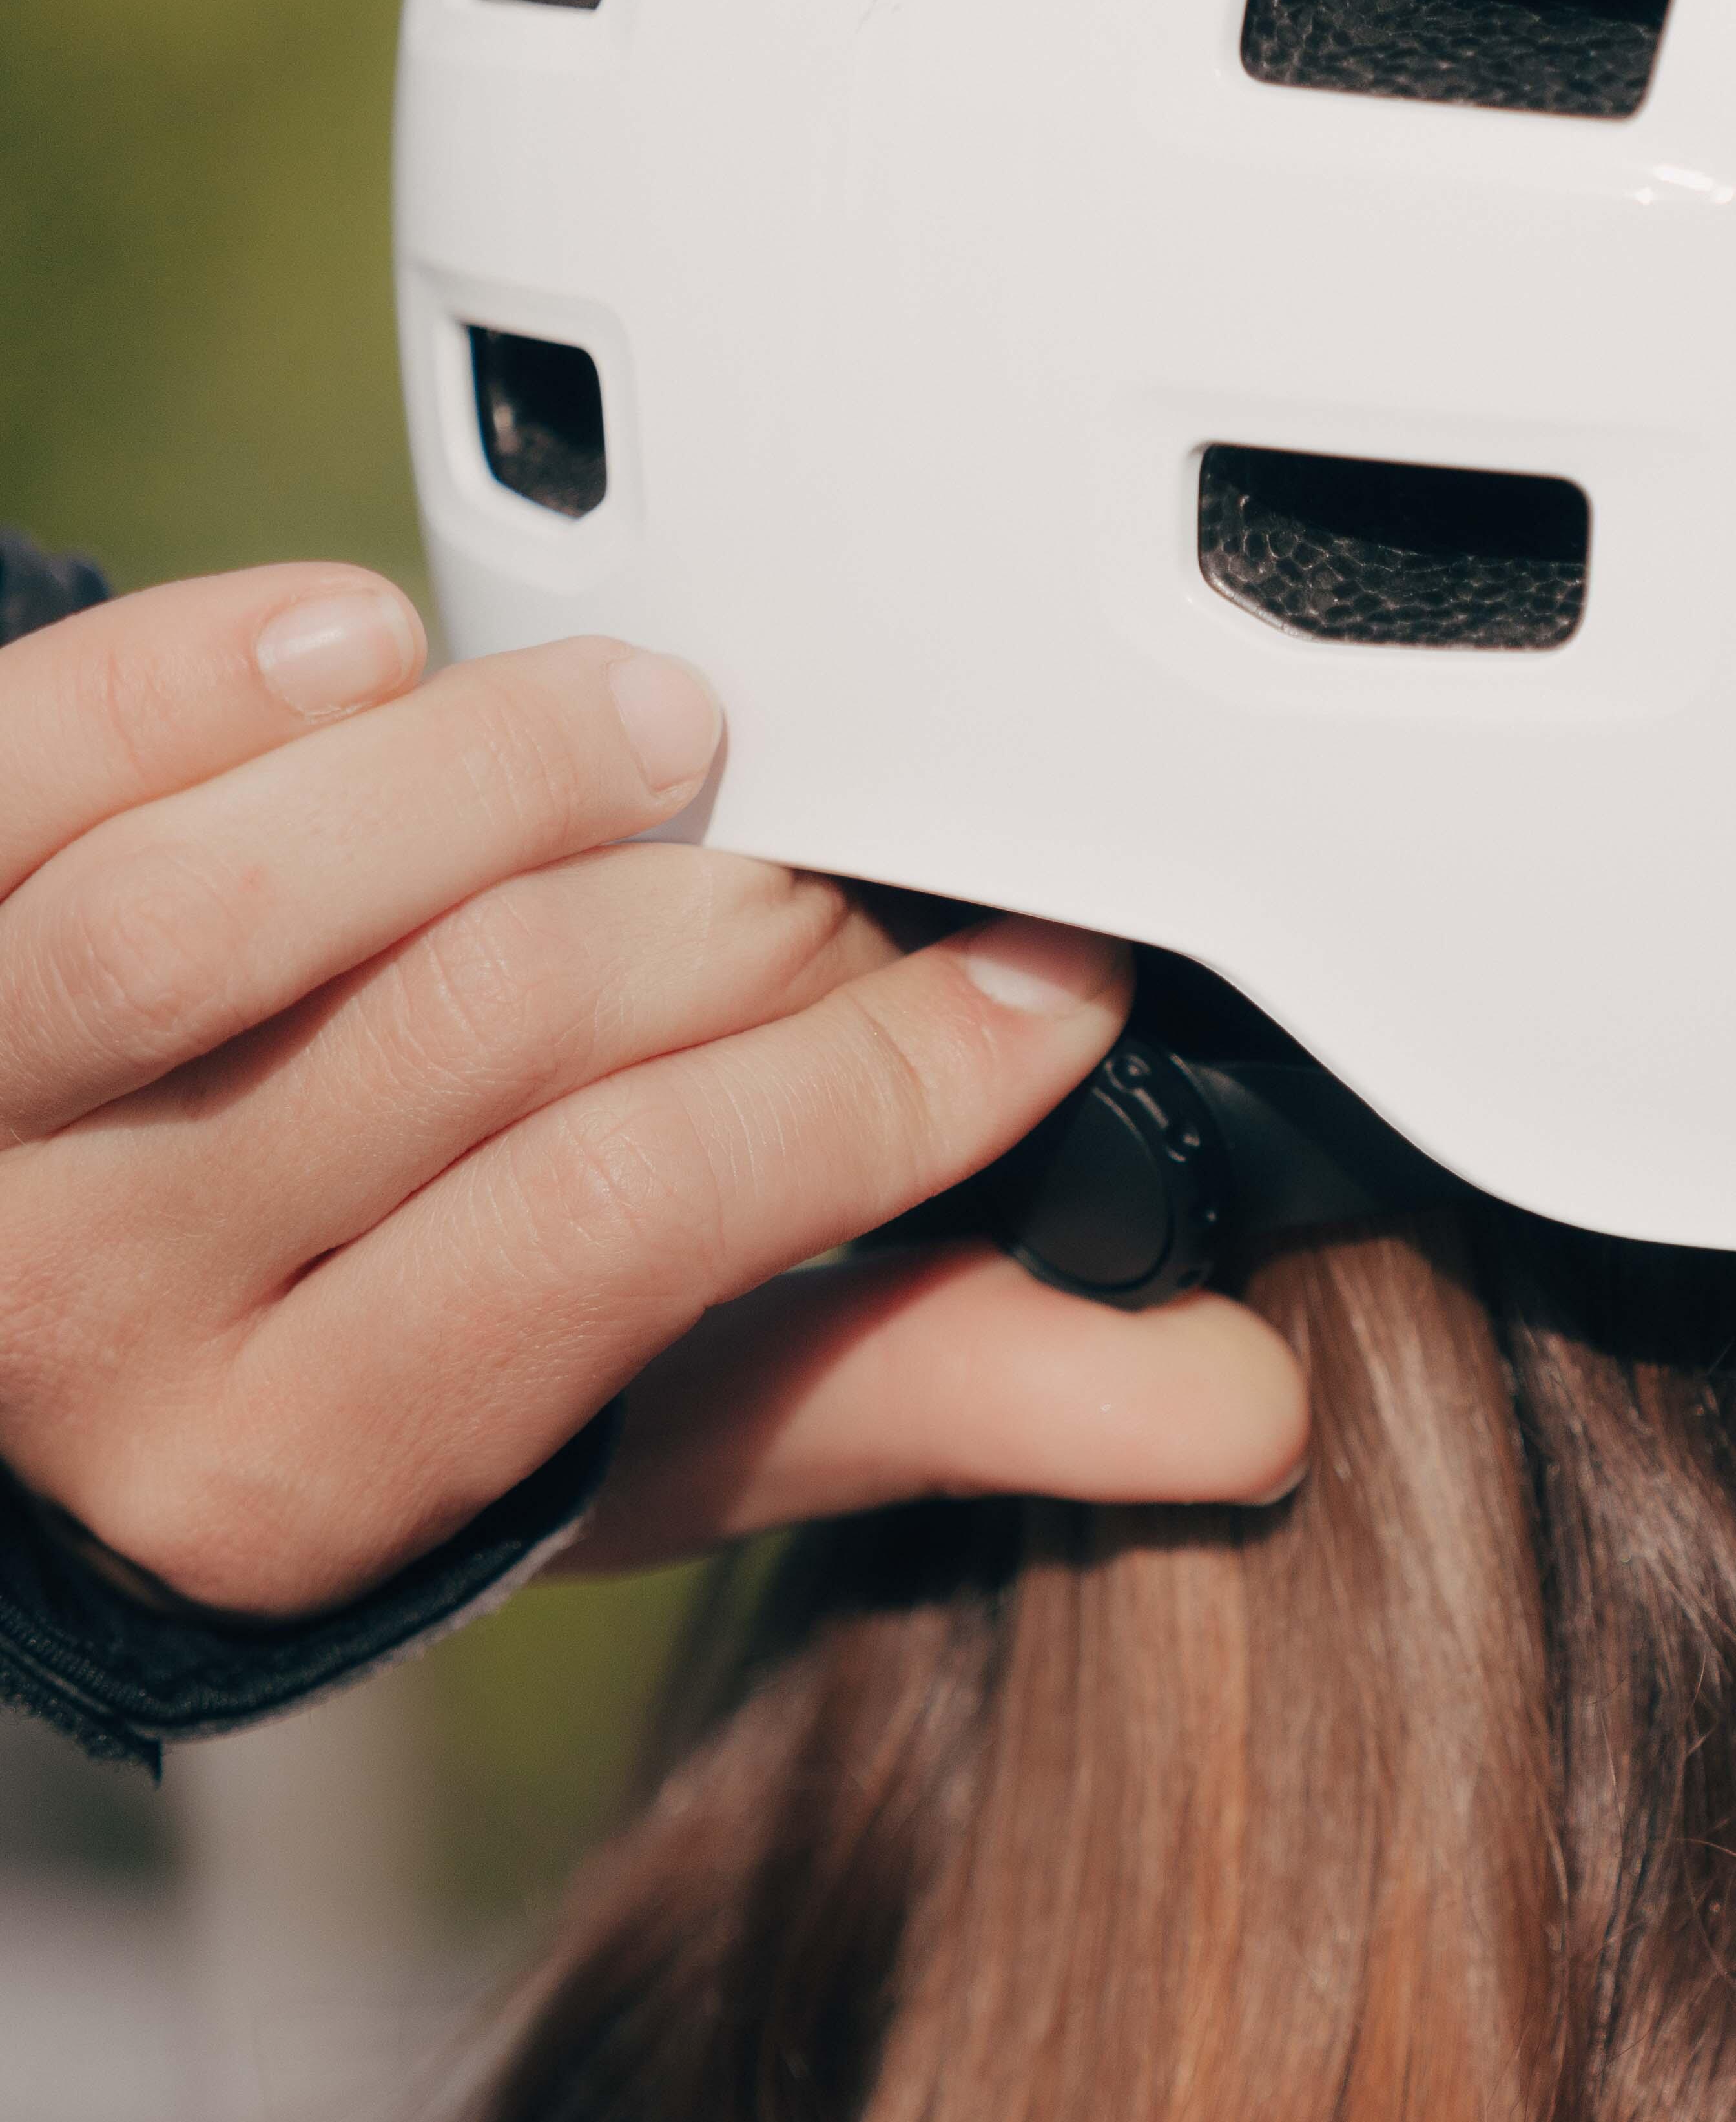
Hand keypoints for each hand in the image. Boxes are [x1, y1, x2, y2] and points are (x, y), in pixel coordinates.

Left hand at [0, 565, 1303, 1619]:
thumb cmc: (357, 1370)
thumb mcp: (613, 1432)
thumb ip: (897, 1399)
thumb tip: (1231, 1407)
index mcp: (294, 1486)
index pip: (632, 1225)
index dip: (880, 1077)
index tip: (1047, 980)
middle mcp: (83, 1335)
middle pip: (485, 1036)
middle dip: (741, 919)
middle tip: (850, 876)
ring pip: (241, 901)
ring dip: (506, 764)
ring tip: (658, 722)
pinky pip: (48, 758)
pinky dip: (225, 669)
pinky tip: (369, 635)